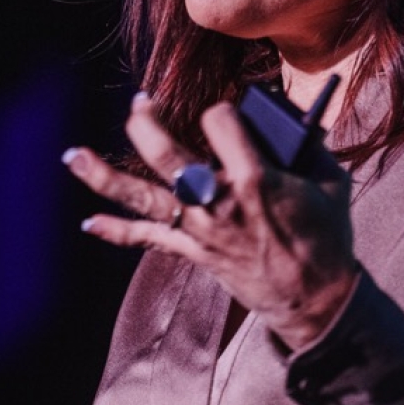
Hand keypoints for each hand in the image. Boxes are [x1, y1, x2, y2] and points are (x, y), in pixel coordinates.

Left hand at [65, 94, 355, 349]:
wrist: (316, 300)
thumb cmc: (326, 237)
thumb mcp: (330, 183)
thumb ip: (307, 146)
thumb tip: (289, 118)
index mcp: (256, 179)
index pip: (220, 122)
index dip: (221, 111)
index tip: (227, 115)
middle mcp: (218, 201)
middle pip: (167, 153)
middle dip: (147, 123)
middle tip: (141, 103)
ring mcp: (200, 228)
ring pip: (143, 196)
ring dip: (105, 176)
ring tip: (73, 156)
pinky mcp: (192, 251)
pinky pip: (148, 239)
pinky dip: (117, 231)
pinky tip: (89, 223)